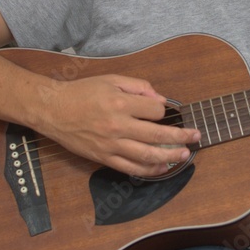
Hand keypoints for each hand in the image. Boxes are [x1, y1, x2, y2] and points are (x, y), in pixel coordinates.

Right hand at [34, 72, 200, 178]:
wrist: (54, 110)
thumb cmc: (82, 92)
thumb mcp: (111, 79)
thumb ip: (138, 87)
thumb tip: (160, 98)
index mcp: (120, 104)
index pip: (155, 110)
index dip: (164, 109)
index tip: (163, 110)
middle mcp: (118, 126)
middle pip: (158, 135)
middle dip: (181, 136)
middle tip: (196, 136)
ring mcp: (111, 145)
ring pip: (148, 155)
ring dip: (170, 156)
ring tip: (185, 154)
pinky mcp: (104, 158)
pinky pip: (131, 168)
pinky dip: (149, 170)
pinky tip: (162, 168)